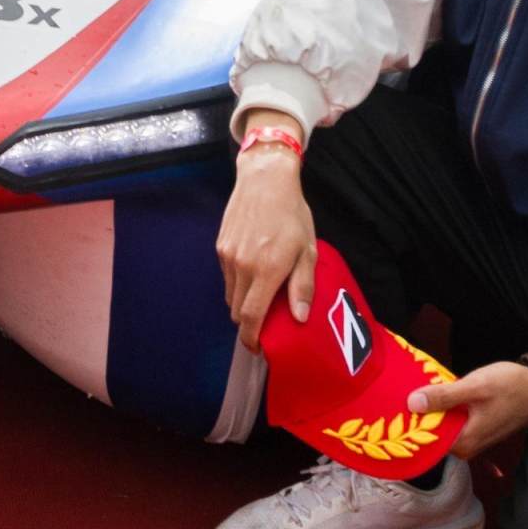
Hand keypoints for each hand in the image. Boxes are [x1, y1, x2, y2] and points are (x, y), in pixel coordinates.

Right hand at [216, 136, 323, 345]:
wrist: (264, 179)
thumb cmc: (292, 214)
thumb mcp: (307, 250)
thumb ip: (302, 285)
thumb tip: (299, 318)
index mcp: (266, 270)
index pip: (251, 318)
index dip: (252, 339)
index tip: (259, 348)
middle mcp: (242, 266)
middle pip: (238, 311)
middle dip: (249, 324)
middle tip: (265, 324)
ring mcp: (228, 256)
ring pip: (230, 295)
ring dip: (243, 303)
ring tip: (260, 297)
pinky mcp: (220, 246)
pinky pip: (226, 277)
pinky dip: (237, 284)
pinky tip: (252, 273)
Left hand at [411, 359, 527, 454]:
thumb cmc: (510, 387)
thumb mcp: (474, 387)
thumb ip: (444, 397)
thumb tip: (413, 404)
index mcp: (464, 442)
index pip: (424, 440)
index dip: (408, 422)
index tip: (392, 405)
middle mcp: (466, 446)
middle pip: (431, 433)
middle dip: (417, 414)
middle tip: (400, 392)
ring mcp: (471, 437)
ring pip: (441, 425)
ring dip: (430, 409)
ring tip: (413, 389)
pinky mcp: (474, 427)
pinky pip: (451, 421)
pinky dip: (442, 408)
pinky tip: (433, 392)